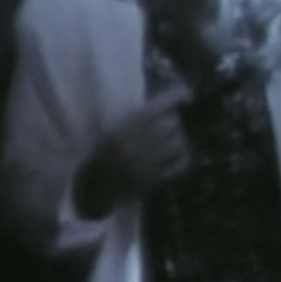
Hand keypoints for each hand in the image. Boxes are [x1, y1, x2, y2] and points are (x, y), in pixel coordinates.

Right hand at [73, 86, 191, 218]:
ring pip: (178, 143)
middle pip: (172, 124)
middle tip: (169, 122)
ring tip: (171, 139)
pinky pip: (179, 164)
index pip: (156, 108)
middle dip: (173, 120)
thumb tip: (168, 100)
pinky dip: (181, 157)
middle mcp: (135, 146)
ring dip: (178, 138)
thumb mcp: (112, 129)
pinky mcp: (153, 182)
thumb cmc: (103, 154)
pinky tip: (175, 155)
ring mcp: (146, 166)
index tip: (186, 92)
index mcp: (122, 130)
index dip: (175, 97)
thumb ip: (136, 116)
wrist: (94, 189)